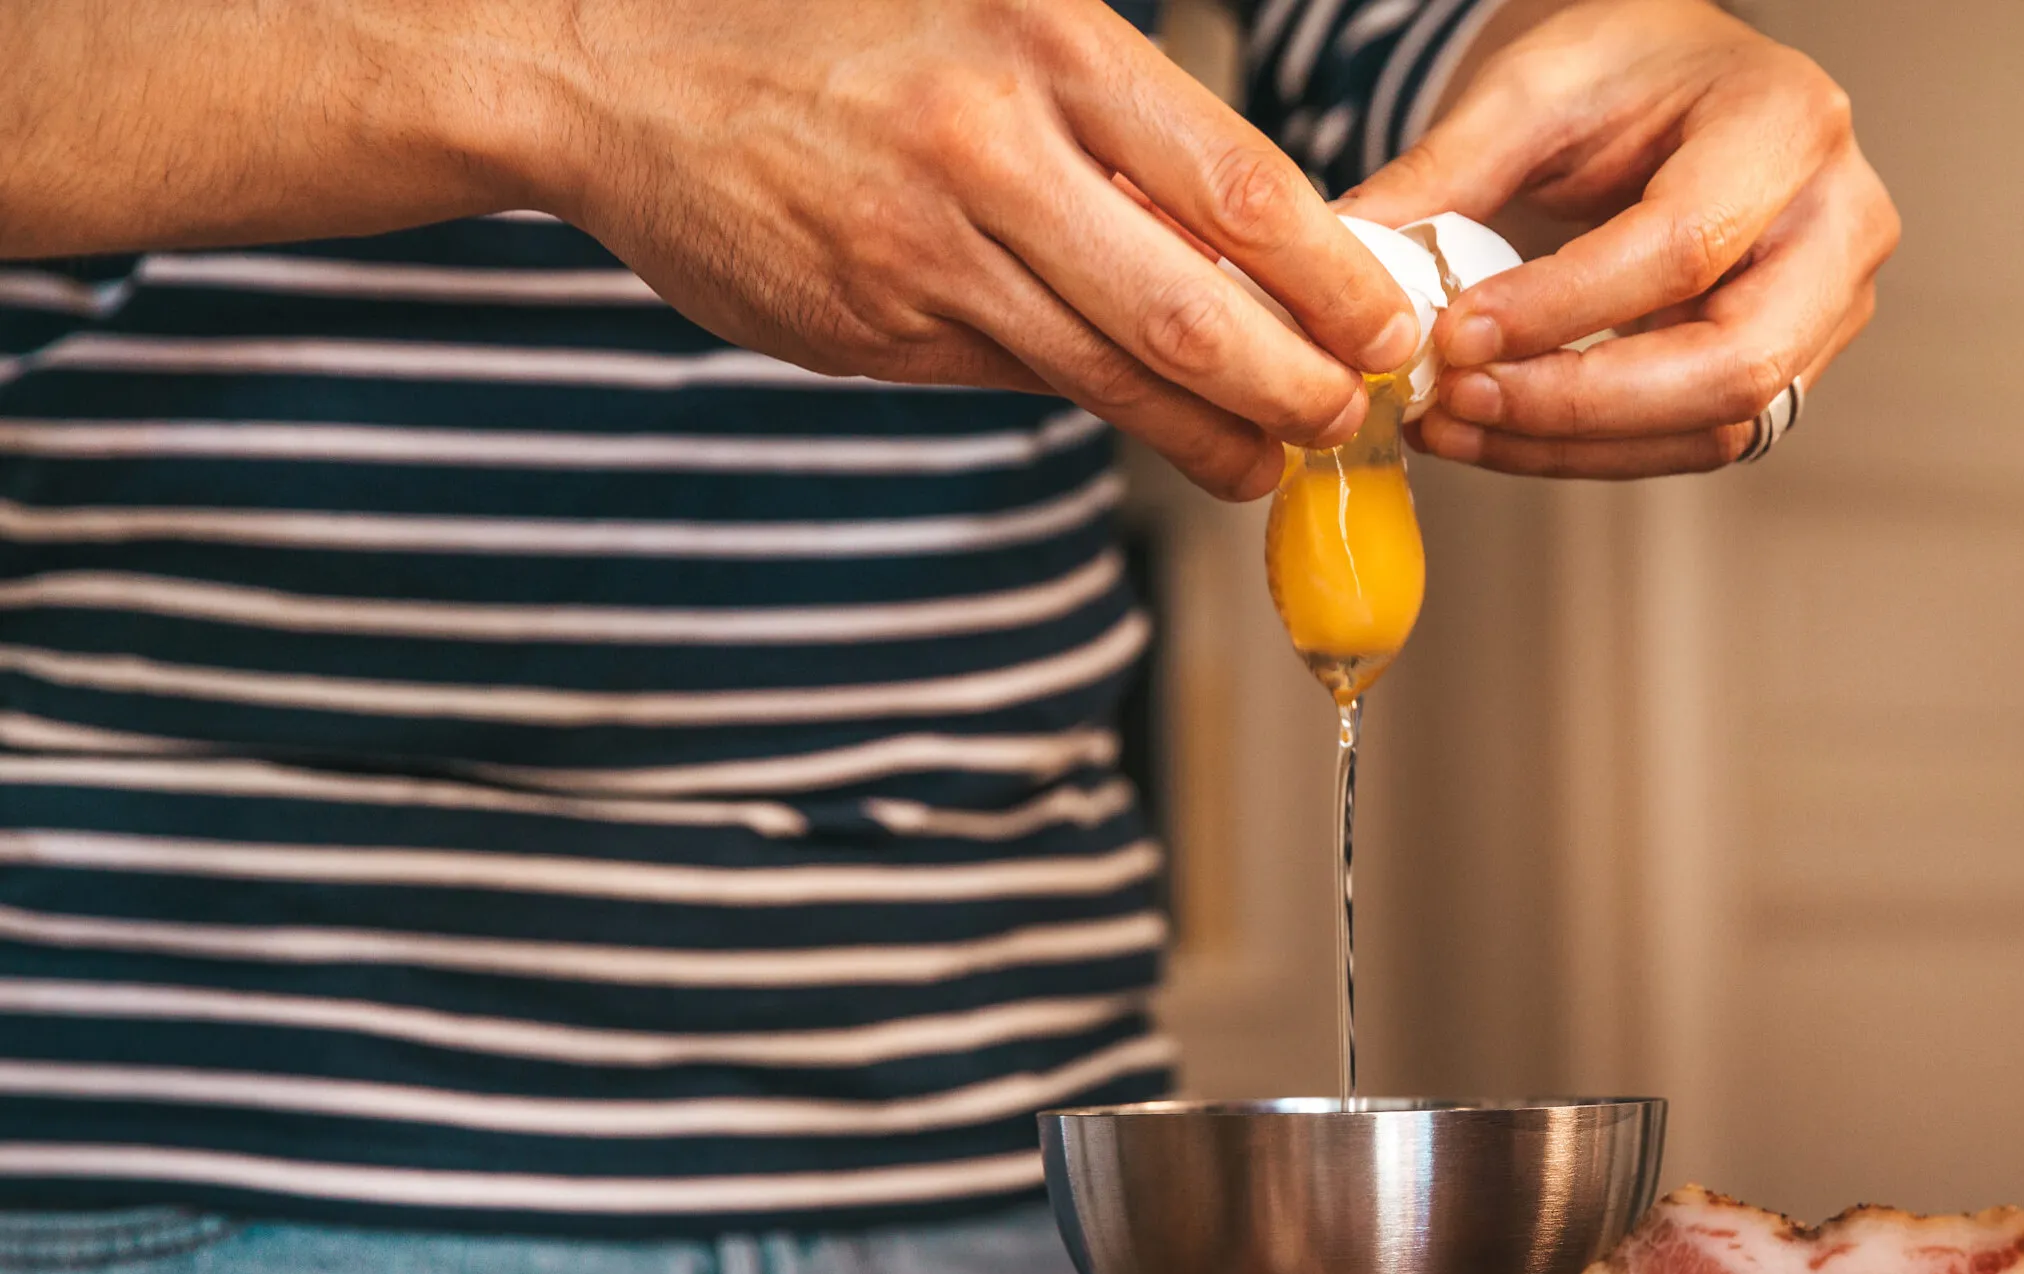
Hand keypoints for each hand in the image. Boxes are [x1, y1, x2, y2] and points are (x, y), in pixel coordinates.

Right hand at [539, 0, 1419, 496]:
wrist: (614, 74)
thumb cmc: (828, 30)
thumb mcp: (985, 12)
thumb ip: (1110, 119)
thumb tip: (1252, 241)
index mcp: (1042, 40)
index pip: (1237, 185)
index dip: (1334, 278)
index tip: (1389, 326)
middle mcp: (989, 148)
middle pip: (1193, 310)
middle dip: (1297, 386)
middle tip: (1350, 417)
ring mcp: (927, 252)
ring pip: (1113, 375)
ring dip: (1214, 436)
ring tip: (1273, 460)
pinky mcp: (879, 329)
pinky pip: (1019, 381)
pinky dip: (1099, 408)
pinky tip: (1154, 425)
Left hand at [1336, 0, 1896, 478]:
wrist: (1671, 87)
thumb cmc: (1623, 73)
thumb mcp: (1529, 89)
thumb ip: (1445, 174)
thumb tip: (1352, 253)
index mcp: (1788, 124)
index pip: (1684, 247)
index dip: (1563, 309)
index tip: (1454, 336)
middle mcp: (1838, 222)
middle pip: (1734, 364)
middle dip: (1580, 404)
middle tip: (1459, 401)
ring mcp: (1828, 307)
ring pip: (1717, 426)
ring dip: (1573, 444)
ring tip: (1455, 423)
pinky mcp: (1789, 367)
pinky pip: (1694, 440)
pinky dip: (1588, 449)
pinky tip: (1498, 431)